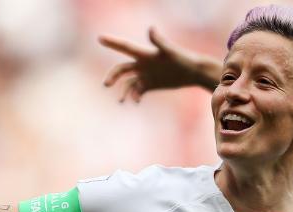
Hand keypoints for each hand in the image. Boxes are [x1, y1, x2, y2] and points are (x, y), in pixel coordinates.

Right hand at [99, 27, 216, 102]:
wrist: (193, 72)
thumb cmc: (183, 59)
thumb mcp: (170, 51)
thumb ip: (159, 41)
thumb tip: (151, 29)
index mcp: (144, 54)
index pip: (125, 47)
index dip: (112, 42)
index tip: (100, 38)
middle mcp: (142, 64)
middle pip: (122, 68)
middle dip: (113, 76)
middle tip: (106, 84)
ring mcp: (146, 74)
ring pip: (128, 83)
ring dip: (123, 91)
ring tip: (122, 101)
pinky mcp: (151, 84)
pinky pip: (138, 91)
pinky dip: (134, 96)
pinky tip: (136, 101)